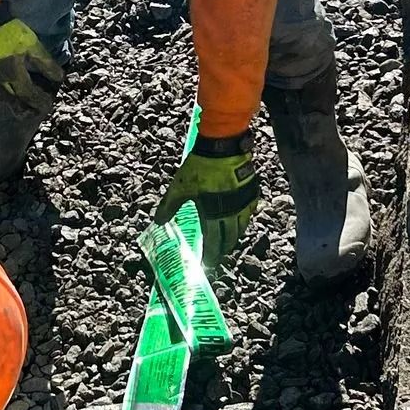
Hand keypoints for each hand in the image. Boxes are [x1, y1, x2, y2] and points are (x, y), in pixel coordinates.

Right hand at [0, 13, 64, 116]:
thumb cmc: (12, 36)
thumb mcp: (34, 49)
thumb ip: (47, 64)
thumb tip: (59, 78)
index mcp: (15, 78)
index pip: (29, 96)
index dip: (39, 101)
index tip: (47, 105)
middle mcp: (4, 79)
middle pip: (16, 96)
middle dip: (27, 101)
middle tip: (37, 104)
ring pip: (8, 89)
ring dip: (18, 93)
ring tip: (27, 93)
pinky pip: (2, 81)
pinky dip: (11, 84)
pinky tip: (14, 79)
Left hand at [155, 132, 258, 269]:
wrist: (223, 146)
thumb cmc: (201, 166)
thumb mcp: (180, 187)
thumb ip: (169, 206)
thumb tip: (158, 222)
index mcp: (213, 214)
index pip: (213, 242)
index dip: (210, 255)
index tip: (207, 264)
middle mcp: (231, 212)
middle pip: (230, 238)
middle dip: (223, 249)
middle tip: (217, 256)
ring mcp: (243, 203)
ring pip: (241, 227)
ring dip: (234, 236)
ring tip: (227, 241)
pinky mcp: (251, 192)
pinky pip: (249, 213)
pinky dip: (242, 220)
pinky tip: (238, 219)